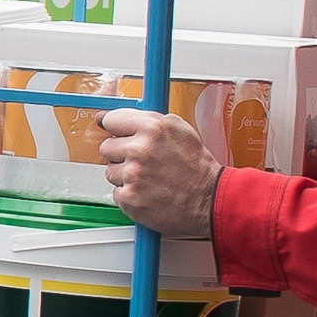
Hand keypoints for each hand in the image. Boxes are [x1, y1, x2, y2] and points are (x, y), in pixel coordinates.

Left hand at [96, 108, 220, 238]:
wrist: (209, 199)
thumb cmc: (196, 165)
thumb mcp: (179, 129)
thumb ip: (146, 119)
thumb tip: (109, 117)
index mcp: (152, 129)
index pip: (111, 120)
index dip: (115, 128)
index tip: (115, 132)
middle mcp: (139, 151)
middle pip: (107, 147)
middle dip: (121, 154)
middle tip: (143, 160)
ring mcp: (132, 176)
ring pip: (110, 171)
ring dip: (125, 175)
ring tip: (149, 177)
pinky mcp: (129, 198)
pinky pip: (117, 191)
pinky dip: (130, 193)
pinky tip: (148, 191)